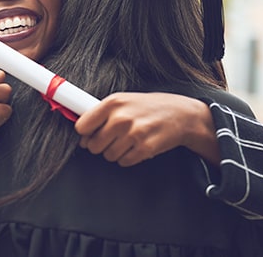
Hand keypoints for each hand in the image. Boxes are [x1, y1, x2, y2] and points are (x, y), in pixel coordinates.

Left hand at [75, 92, 219, 166]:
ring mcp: (133, 134)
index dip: (85, 133)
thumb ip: (102, 114)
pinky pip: (123, 162)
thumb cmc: (148, 107)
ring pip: (108, 155)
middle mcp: (121, 118)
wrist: (180, 114)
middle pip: (93, 145)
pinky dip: (128, 158)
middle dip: (100, 145)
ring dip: (115, 152)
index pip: (82, 126)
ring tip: (127, 140)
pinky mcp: (144, 149)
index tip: (90, 133)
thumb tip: (82, 134)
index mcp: (113, 102)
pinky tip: (136, 146)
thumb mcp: (124, 100)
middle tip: (112, 138)